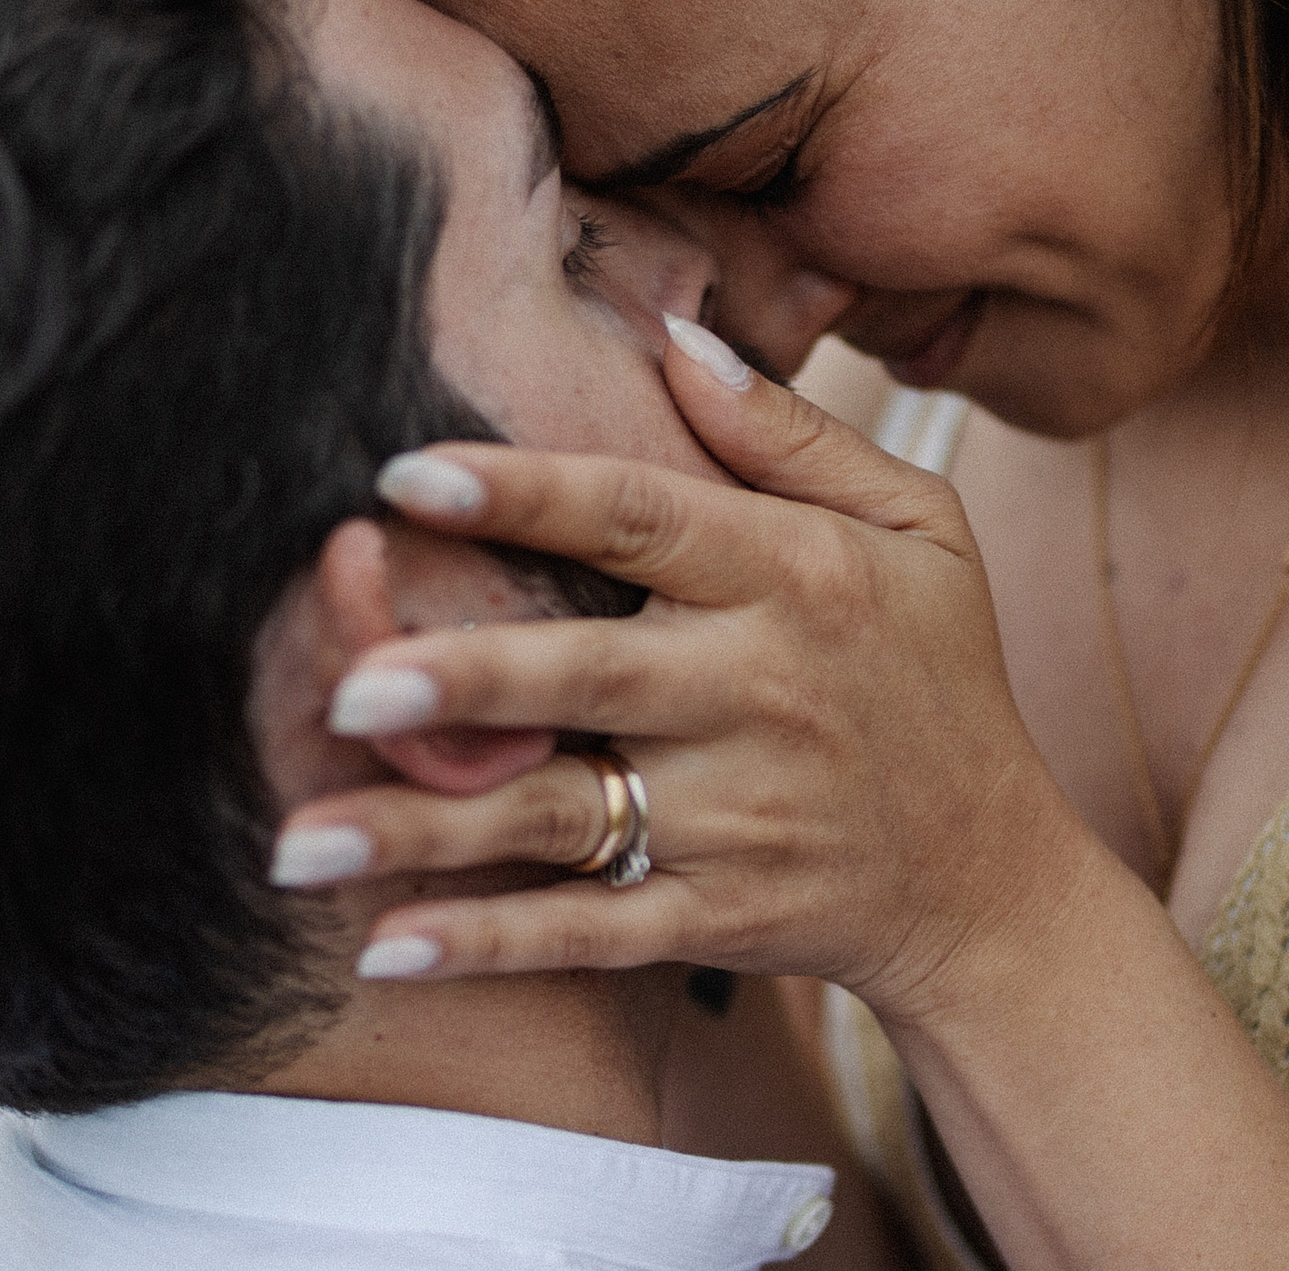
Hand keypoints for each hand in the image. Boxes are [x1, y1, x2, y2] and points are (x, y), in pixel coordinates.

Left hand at [272, 318, 1093, 1016]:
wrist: (991, 880)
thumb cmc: (935, 674)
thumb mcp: (918, 527)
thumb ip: (790, 434)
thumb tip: (673, 336)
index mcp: (793, 577)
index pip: (641, 516)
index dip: (524, 493)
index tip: (402, 473)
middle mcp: (757, 694)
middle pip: (586, 672)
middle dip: (463, 679)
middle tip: (339, 684)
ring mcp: (734, 818)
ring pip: (561, 816)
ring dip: (426, 833)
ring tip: (297, 842)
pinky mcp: (716, 916)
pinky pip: (588, 932)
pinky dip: (488, 945)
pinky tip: (383, 953)